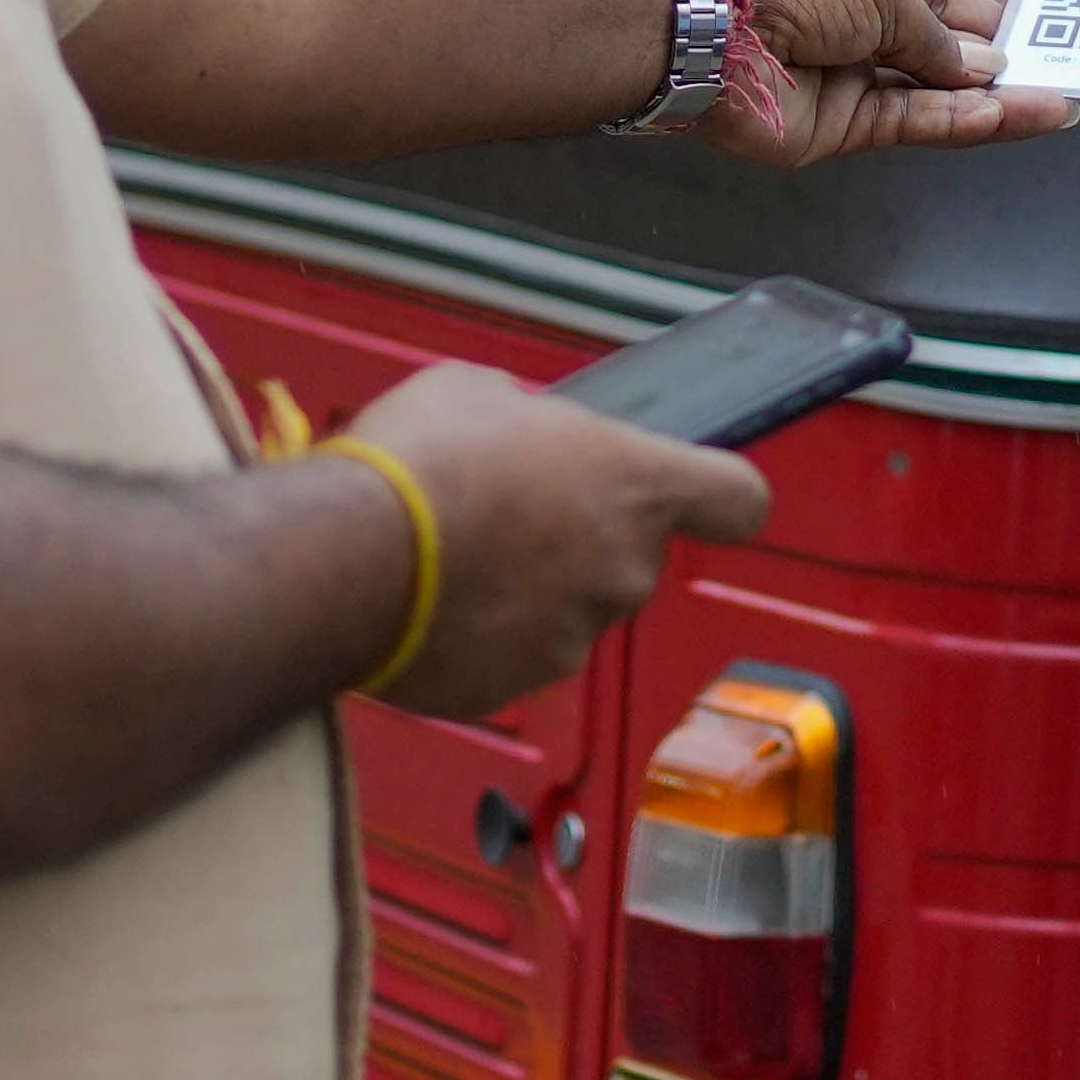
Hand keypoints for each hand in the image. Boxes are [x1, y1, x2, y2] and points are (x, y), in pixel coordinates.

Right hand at [339, 360, 762, 716]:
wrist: (341, 559)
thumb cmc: (417, 464)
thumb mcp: (480, 393)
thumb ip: (534, 423)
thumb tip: (524, 435)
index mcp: (636, 486)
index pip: (738, 499)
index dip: (717, 495)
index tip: (697, 493)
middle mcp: (622, 572)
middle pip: (631, 555)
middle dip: (579, 536)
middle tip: (506, 507)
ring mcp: (569, 639)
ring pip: (568, 609)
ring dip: (526, 588)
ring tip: (450, 554)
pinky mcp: (510, 687)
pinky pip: (508, 655)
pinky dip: (478, 635)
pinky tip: (426, 600)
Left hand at [694, 0, 1073, 166]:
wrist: (709, 23)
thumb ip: (937, 32)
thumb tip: (982, 64)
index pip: (941, 0)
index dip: (986, 22)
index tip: (1035, 38)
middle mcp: (857, 26)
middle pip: (941, 56)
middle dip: (998, 69)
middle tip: (1058, 80)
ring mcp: (848, 81)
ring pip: (934, 98)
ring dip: (994, 104)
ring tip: (1052, 106)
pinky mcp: (838, 130)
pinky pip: (911, 126)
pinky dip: (958, 122)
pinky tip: (1004, 117)